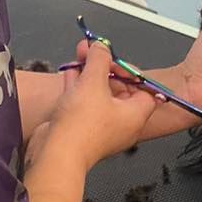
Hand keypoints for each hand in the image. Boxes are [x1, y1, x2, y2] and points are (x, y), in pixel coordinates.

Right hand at [41, 42, 157, 168]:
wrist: (56, 154)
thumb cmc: (82, 124)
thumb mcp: (94, 82)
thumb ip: (99, 59)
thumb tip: (102, 46)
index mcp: (136, 115)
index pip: (144, 88)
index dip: (131, 71)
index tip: (116, 59)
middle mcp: (122, 123)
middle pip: (119, 88)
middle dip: (105, 66)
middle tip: (93, 50)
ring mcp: (101, 127)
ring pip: (99, 94)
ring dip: (89, 73)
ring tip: (80, 53)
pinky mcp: (82, 128)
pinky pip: (84, 103)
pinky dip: (79, 87)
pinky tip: (71, 70)